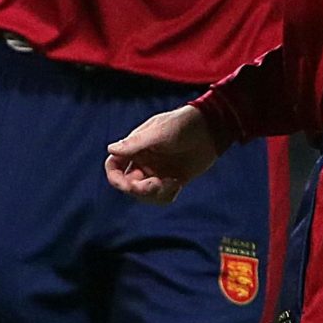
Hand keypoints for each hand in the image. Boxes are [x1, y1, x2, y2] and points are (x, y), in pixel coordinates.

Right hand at [104, 105, 219, 204]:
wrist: (211, 129)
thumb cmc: (183, 124)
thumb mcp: (159, 132)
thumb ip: (135, 143)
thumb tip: (110, 149)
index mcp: (135, 148)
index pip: (114, 166)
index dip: (115, 179)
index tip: (129, 186)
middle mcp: (143, 161)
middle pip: (128, 184)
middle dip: (140, 189)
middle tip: (156, 185)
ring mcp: (157, 172)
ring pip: (144, 195)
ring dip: (154, 194)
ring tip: (172, 183)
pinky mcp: (172, 180)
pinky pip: (162, 197)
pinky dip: (167, 195)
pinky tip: (178, 183)